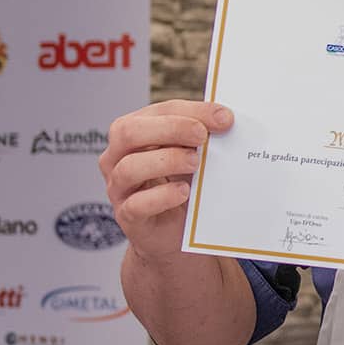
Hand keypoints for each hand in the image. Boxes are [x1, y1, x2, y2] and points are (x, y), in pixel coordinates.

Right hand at [100, 99, 231, 262]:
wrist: (174, 233)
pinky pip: (137, 204)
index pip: (157, 112)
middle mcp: (117, 158)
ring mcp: (119, 188)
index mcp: (134, 133)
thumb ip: (201, 138)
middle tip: (202, 135)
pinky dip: (162, 196)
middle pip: (129, 132)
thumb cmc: (182, 185)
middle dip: (171, 128)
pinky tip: (184, 192)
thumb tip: (226, 121)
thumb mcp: (191, 156)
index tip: (224, 117)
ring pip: (129, 167)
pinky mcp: (127, 216)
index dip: (190, 111)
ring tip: (195, 162)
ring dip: (167, 160)